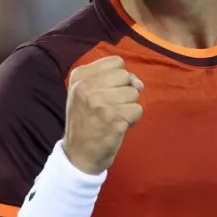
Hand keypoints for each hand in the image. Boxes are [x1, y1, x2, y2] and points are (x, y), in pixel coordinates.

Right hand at [63, 56, 143, 174]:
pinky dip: (133, 120)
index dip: (119, 77)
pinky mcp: (113, 119)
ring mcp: (100, 103)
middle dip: (124, 92)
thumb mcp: (87, 93)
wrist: (78, 154)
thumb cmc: (86, 121)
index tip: (109, 91)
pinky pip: (137, 110)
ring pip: (134, 93)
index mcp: (80, 76)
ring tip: (114, 117)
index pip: (116, 62)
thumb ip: (112, 79)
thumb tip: (138, 83)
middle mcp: (87, 87)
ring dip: (129, 107)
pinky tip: (119, 126)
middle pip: (126, 76)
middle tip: (111, 107)